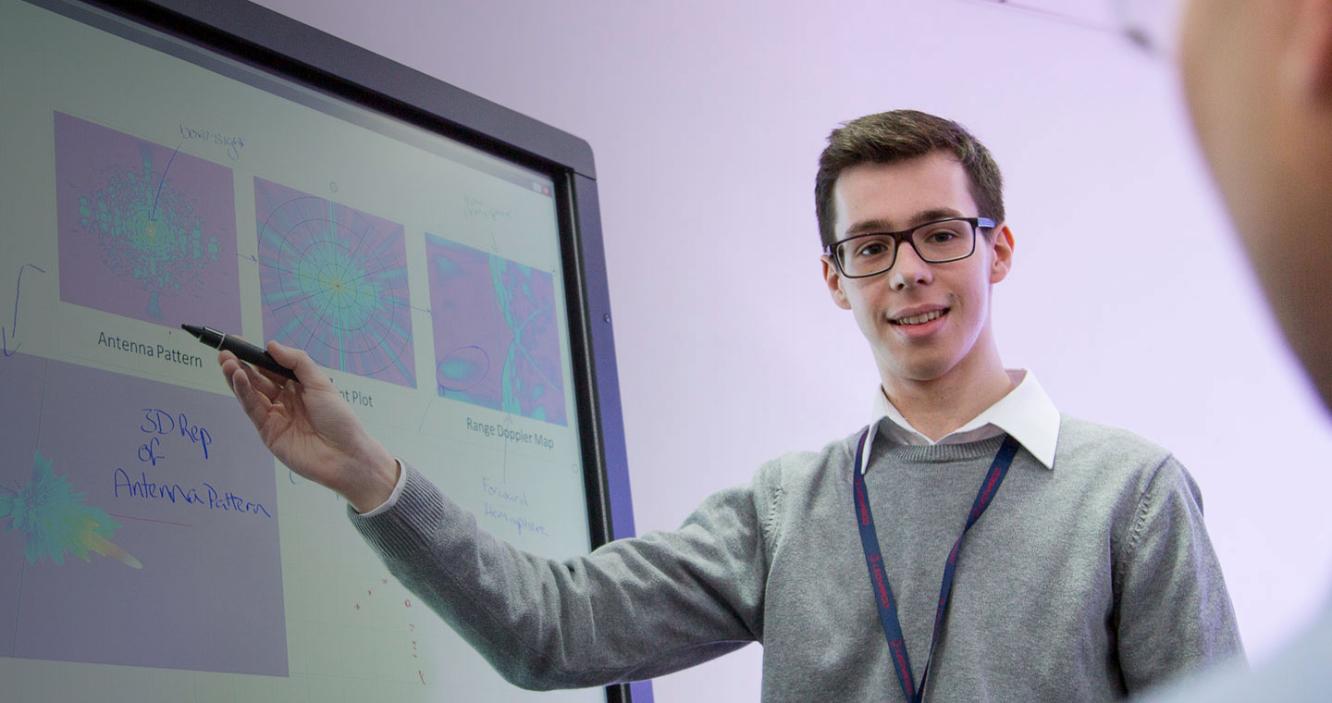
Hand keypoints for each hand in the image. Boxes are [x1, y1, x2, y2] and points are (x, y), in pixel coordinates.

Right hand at [219, 340, 398, 512]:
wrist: (344, 455)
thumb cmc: (339, 419)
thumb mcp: (320, 383)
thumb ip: (296, 362)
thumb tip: (271, 345)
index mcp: (299, 387)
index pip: (272, 369)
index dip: (256, 357)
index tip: (239, 343)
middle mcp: (285, 400)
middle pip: (258, 381)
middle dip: (240, 366)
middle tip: (225, 353)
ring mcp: (275, 417)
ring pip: (251, 394)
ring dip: (237, 378)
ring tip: (226, 362)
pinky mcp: (268, 432)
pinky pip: (253, 409)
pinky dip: (243, 393)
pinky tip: (237, 378)